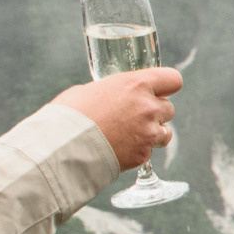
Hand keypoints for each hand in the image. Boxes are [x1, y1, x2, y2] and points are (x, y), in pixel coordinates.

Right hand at [53, 67, 182, 172]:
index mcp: (136, 85)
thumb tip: (112, 96)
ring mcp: (148, 132)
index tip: (160, 91)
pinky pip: (149, 150)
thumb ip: (112, 92)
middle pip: (168, 108)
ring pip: (165, 132)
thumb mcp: (89, 91)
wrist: (61, 147)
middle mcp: (147, 107)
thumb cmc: (68, 115)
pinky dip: (138, 150)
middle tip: (133, 117)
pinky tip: (119, 148)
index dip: (166, 86)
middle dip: (154, 113)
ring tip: (128, 135)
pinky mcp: (143, 154)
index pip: (172, 79)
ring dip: (151, 133)